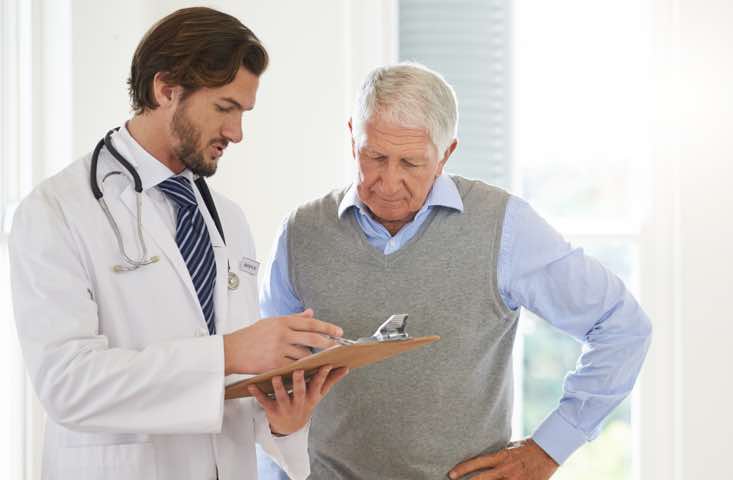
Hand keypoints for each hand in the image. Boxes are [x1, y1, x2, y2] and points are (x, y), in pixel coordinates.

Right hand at [223, 309, 342, 374]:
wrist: (232, 350)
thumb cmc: (252, 335)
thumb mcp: (272, 322)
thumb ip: (293, 318)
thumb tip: (311, 313)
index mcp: (282, 321)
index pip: (310, 323)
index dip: (327, 327)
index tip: (339, 331)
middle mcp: (282, 333)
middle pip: (312, 337)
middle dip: (328, 342)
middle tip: (339, 347)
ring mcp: (278, 349)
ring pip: (304, 354)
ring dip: (314, 358)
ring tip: (322, 360)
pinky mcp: (274, 363)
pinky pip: (294, 366)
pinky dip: (303, 368)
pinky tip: (309, 369)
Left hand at [247, 365, 348, 435]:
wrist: (289, 427)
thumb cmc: (305, 403)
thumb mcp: (319, 394)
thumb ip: (332, 380)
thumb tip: (346, 368)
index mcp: (312, 397)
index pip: (319, 385)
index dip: (322, 375)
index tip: (325, 364)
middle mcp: (300, 403)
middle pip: (300, 392)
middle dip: (299, 382)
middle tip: (297, 370)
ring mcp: (286, 407)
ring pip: (282, 397)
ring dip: (279, 387)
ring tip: (275, 377)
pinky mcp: (272, 411)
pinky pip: (264, 402)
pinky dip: (257, 394)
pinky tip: (251, 386)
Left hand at [448, 438, 557, 479]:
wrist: (548, 451)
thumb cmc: (526, 447)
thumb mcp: (508, 447)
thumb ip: (496, 456)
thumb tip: (483, 460)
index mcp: (501, 457)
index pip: (477, 463)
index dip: (462, 469)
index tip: (451, 474)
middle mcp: (505, 469)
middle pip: (481, 479)